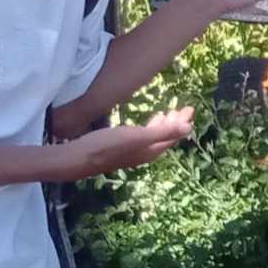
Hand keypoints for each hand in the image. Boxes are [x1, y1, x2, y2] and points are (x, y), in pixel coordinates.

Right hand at [49, 109, 193, 180]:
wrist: (77, 159)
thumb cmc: (107, 145)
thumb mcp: (138, 136)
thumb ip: (163, 132)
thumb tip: (190, 128)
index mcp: (151, 151)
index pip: (173, 136)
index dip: (183, 123)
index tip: (190, 108)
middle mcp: (144, 154)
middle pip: (165, 138)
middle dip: (175, 123)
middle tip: (182, 108)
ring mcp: (131, 153)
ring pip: (153, 138)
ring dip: (162, 126)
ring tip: (166, 114)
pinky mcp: (120, 149)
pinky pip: (141, 138)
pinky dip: (148, 129)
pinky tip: (142, 125)